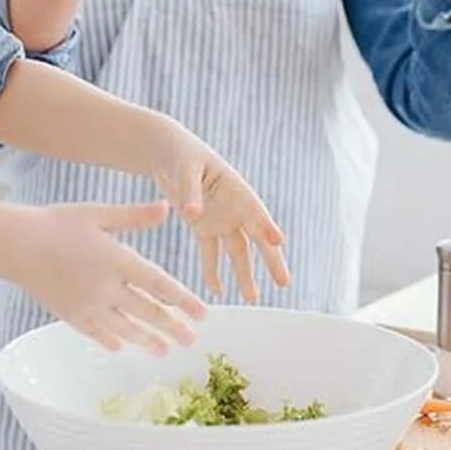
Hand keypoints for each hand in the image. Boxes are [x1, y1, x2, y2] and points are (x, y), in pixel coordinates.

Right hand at [12, 199, 205, 352]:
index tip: (202, 313)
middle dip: (172, 327)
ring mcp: (87, 304)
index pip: (159, 284)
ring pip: (125, 327)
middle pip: (147, 312)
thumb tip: (166, 208)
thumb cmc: (58, 223)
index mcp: (117, 259)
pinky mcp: (69, 314)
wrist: (16, 244)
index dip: (183, 300)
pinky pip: (96, 332)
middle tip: (192, 340)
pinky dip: (112, 340)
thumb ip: (134, 216)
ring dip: (147, 340)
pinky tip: (124, 346)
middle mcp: (106, 287)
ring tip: (165, 350)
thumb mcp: (99, 213)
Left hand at [152, 123, 289, 301]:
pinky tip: (218, 291)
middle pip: (256, 238)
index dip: (267, 226)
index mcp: (235, 188)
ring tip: (252, 298)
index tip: (278, 241)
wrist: (166, 151)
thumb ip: (190, 191)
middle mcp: (233, 207)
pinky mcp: (203, 226)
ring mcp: (220, 218)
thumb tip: (191, 214)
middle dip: (270, 260)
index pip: (255, 211)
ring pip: (237, 251)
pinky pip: (211, 253)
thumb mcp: (185, 168)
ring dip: (244, 274)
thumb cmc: (180, 153)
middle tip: (284, 283)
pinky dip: (213, 271)